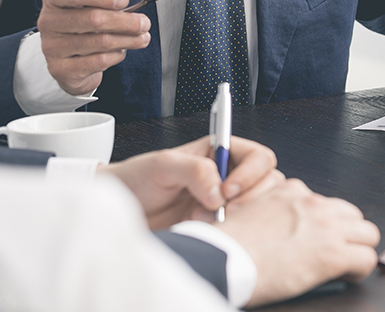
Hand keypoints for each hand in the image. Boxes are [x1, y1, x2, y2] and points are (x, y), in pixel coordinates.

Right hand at [36, 0, 150, 95]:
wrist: (66, 59)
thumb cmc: (79, 23)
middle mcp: (48, 22)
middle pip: (93, 19)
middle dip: (126, 21)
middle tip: (144, 23)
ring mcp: (52, 47)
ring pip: (100, 42)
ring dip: (128, 39)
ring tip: (142, 37)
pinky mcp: (61, 69)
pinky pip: (99, 61)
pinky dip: (117, 55)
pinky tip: (122, 50)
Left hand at [100, 136, 279, 229]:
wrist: (117, 212)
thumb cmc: (136, 179)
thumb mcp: (162, 165)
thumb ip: (195, 170)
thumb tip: (220, 191)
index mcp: (220, 152)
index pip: (258, 157)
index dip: (250, 173)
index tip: (227, 190)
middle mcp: (227, 175)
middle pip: (268, 183)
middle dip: (249, 197)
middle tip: (223, 208)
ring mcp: (224, 202)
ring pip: (257, 208)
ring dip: (236, 215)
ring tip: (203, 216)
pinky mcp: (217, 225)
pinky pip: (239, 229)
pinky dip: (225, 231)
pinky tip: (200, 228)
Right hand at [216, 178, 379, 306]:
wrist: (223, 259)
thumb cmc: (228, 244)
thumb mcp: (250, 213)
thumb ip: (272, 213)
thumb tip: (281, 229)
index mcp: (291, 191)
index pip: (324, 201)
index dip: (324, 222)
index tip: (317, 236)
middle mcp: (314, 204)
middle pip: (351, 214)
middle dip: (346, 232)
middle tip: (336, 249)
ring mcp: (327, 227)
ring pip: (367, 233)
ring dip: (358, 247)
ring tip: (345, 264)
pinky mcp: (333, 254)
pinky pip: (367, 258)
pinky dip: (360, 270)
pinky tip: (346, 276)